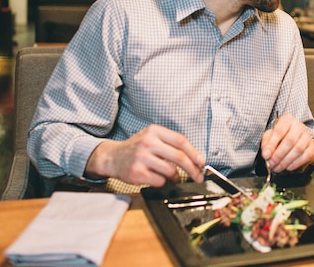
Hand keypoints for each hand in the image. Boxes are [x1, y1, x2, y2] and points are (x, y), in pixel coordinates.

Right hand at [85, 124, 205, 186]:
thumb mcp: (152, 138)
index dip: (194, 152)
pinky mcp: (137, 172)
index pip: (180, 141)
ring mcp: (141, 158)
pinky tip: (158, 178)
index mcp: (154, 131)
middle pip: (179, 157)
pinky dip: (163, 182)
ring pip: (170, 171)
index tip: (201, 162)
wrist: (112, 157)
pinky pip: (159, 181)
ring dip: (176, 177)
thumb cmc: (137, 149)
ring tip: (173, 177)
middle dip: (192, 169)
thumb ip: (171, 145)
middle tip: (198, 176)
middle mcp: (147, 142)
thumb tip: (195, 159)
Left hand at [261, 113, 313, 171]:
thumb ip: (267, 144)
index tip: (266, 155)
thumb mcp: (270, 137)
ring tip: (278, 167)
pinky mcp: (312, 147)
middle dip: (279, 155)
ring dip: (286, 161)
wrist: (295, 140)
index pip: (279, 131)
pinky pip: (305, 156)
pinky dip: (295, 163)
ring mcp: (307, 137)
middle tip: (272, 163)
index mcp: (287, 120)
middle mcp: (299, 126)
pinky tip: (288, 167)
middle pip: (290, 141)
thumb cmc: (281, 137)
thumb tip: (267, 154)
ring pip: (298, 149)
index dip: (271, 144)